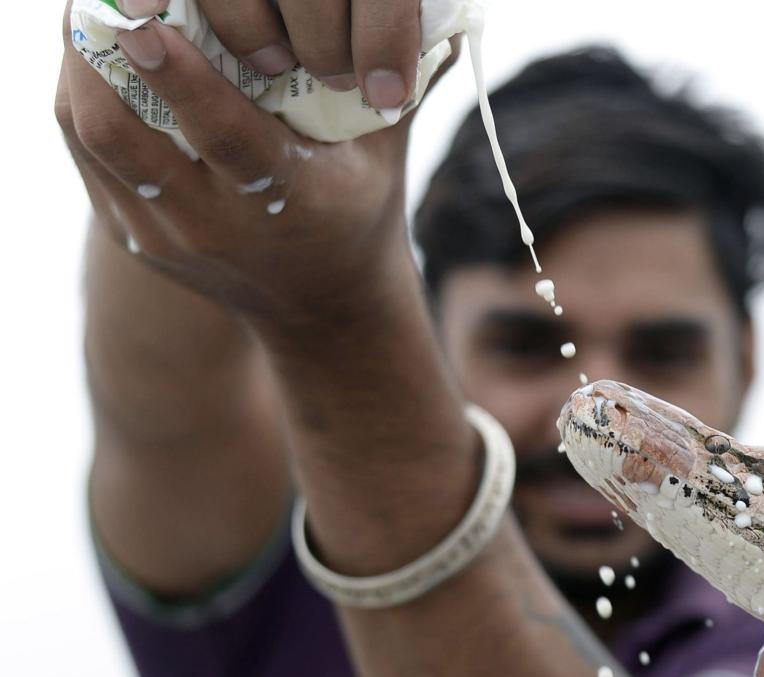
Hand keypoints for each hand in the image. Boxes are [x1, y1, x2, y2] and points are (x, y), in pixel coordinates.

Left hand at [57, 9, 441, 324]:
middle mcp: (218, 227)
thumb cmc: (357, 203)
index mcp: (291, 203)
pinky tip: (93, 52)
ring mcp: (164, 235)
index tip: (148, 23)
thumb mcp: (383, 151)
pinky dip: (80, 94)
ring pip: (92, 138)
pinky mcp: (130, 233)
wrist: (321, 303)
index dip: (179, 78)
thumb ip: (388, 83)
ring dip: (79, 67)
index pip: (223, 137)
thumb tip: (429, 12)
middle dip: (100, 55)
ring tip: (92, 11)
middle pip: (125, 137)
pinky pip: (85, 152)